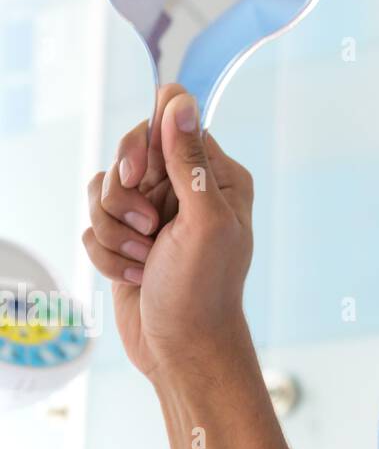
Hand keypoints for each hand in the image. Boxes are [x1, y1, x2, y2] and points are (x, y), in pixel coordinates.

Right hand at [84, 86, 253, 382]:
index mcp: (216, 176)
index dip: (144, 143)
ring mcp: (154, 213)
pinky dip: (106, 252)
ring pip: (103, 190)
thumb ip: (189, 161)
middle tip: (146, 226)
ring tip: (143, 258)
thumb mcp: (204, 221)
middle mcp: (186, 188)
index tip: (137, 173)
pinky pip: (92, 224)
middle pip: (129, 152)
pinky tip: (133, 275)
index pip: (170, 122)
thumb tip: (180, 101)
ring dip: (114, 230)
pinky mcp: (126, 238)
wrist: (181, 347)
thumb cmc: (202, 289)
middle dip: (123, 195)